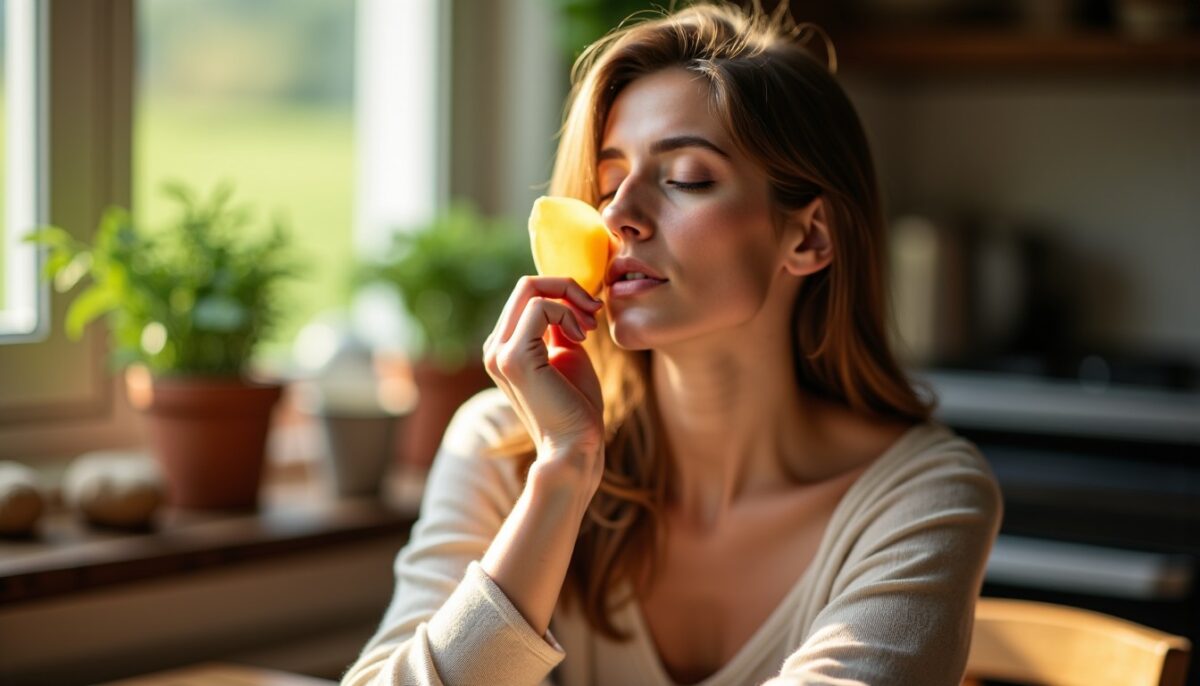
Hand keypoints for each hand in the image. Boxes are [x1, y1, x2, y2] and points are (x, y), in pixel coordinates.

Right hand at [483, 276, 604, 488]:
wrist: (575, 447)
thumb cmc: (577, 408)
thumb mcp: (568, 355)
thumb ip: (559, 328)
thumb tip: (563, 301)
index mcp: (504, 348)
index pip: (526, 295)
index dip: (562, 294)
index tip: (590, 315)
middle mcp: (494, 348)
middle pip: (525, 285)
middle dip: (567, 288)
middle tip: (593, 312)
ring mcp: (499, 353)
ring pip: (530, 288)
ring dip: (570, 299)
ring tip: (589, 326)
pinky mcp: (514, 357)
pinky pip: (541, 307)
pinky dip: (567, 313)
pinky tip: (581, 337)